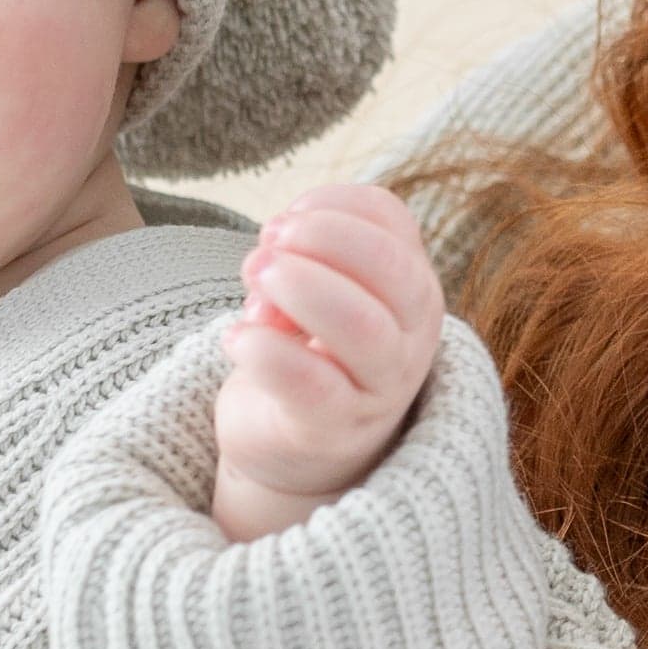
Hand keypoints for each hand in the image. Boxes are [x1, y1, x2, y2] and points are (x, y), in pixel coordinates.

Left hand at [210, 181, 444, 539]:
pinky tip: (237, 338)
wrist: (298, 443)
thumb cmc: (309, 348)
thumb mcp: (318, 287)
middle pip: (392, 270)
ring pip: (364, 328)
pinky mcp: (333, 430)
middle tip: (267, 245)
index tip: (286, 217)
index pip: (392, 221)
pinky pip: (311, 386)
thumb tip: (278, 243)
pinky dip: (267, 352)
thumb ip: (307, 253)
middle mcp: (410, 336)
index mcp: (410, 286)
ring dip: (301, 288)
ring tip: (255, 278)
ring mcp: (379, 388)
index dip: (333, 205)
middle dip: (323, 239)